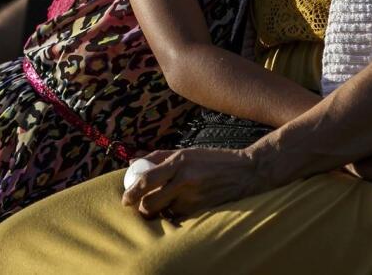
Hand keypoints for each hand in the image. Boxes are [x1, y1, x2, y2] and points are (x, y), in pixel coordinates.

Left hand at [120, 147, 269, 219]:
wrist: (246, 172)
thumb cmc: (213, 160)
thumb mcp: (187, 152)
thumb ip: (158, 157)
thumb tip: (133, 161)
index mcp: (179, 161)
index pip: (147, 179)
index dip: (132, 192)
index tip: (125, 200)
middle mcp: (185, 179)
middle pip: (151, 202)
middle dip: (143, 209)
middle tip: (141, 208)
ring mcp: (194, 197)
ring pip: (164, 213)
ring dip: (159, 213)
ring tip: (161, 208)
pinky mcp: (202, 210)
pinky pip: (179, 218)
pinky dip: (174, 216)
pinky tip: (178, 210)